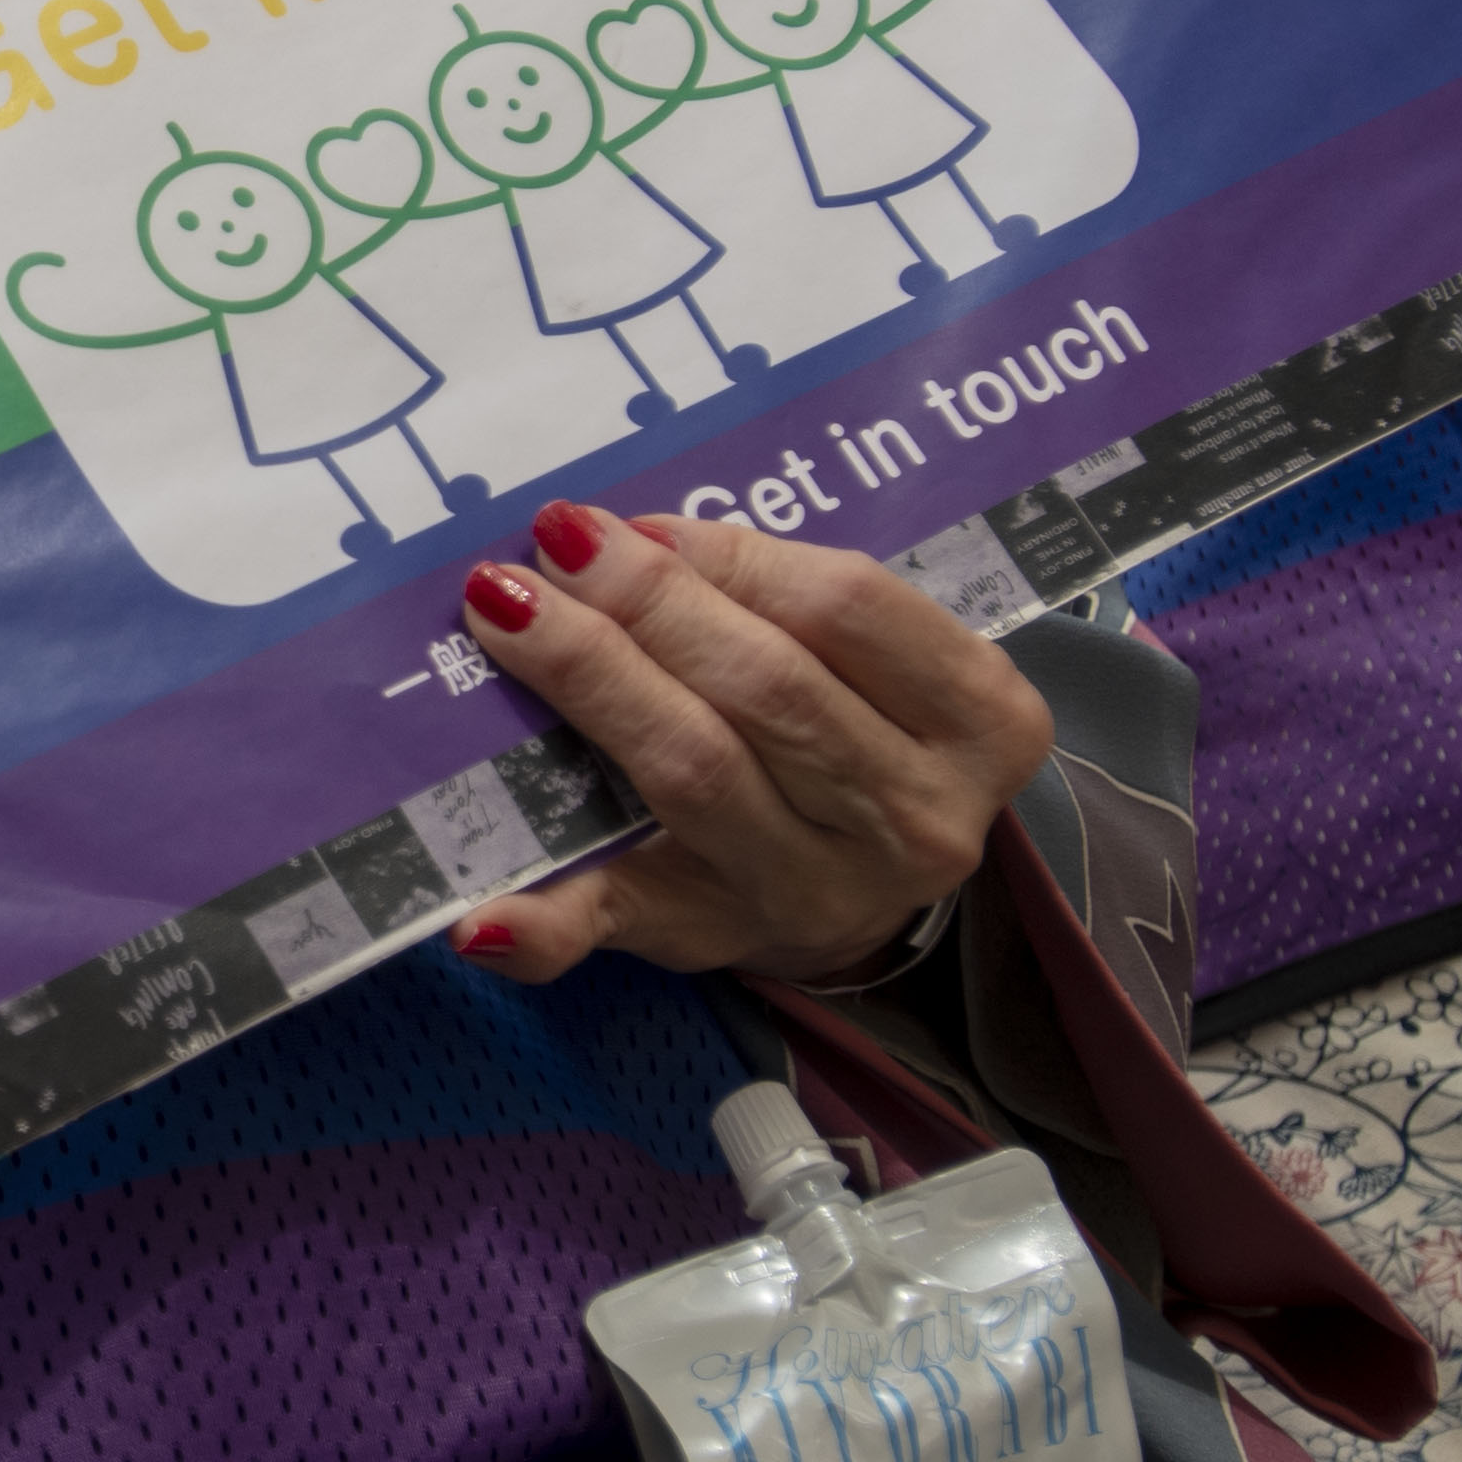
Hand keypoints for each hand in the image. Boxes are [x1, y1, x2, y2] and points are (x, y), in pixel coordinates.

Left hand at [447, 503, 1048, 986]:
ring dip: (590, 683)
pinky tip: (481, 913)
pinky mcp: (706, 940)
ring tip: (507, 612)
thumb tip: (633, 537)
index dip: (733, 555)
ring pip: (695, 772)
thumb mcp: (871, 662)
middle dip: (647, 605)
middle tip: (554, 546)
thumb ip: (786, 599)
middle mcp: (913, 820)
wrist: (859, 889)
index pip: (849, 610)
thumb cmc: (856, 730)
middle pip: (768, 689)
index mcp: (980, 723)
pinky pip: (617, 926)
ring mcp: (811, 892)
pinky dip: (544, 924)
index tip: (640, 521)